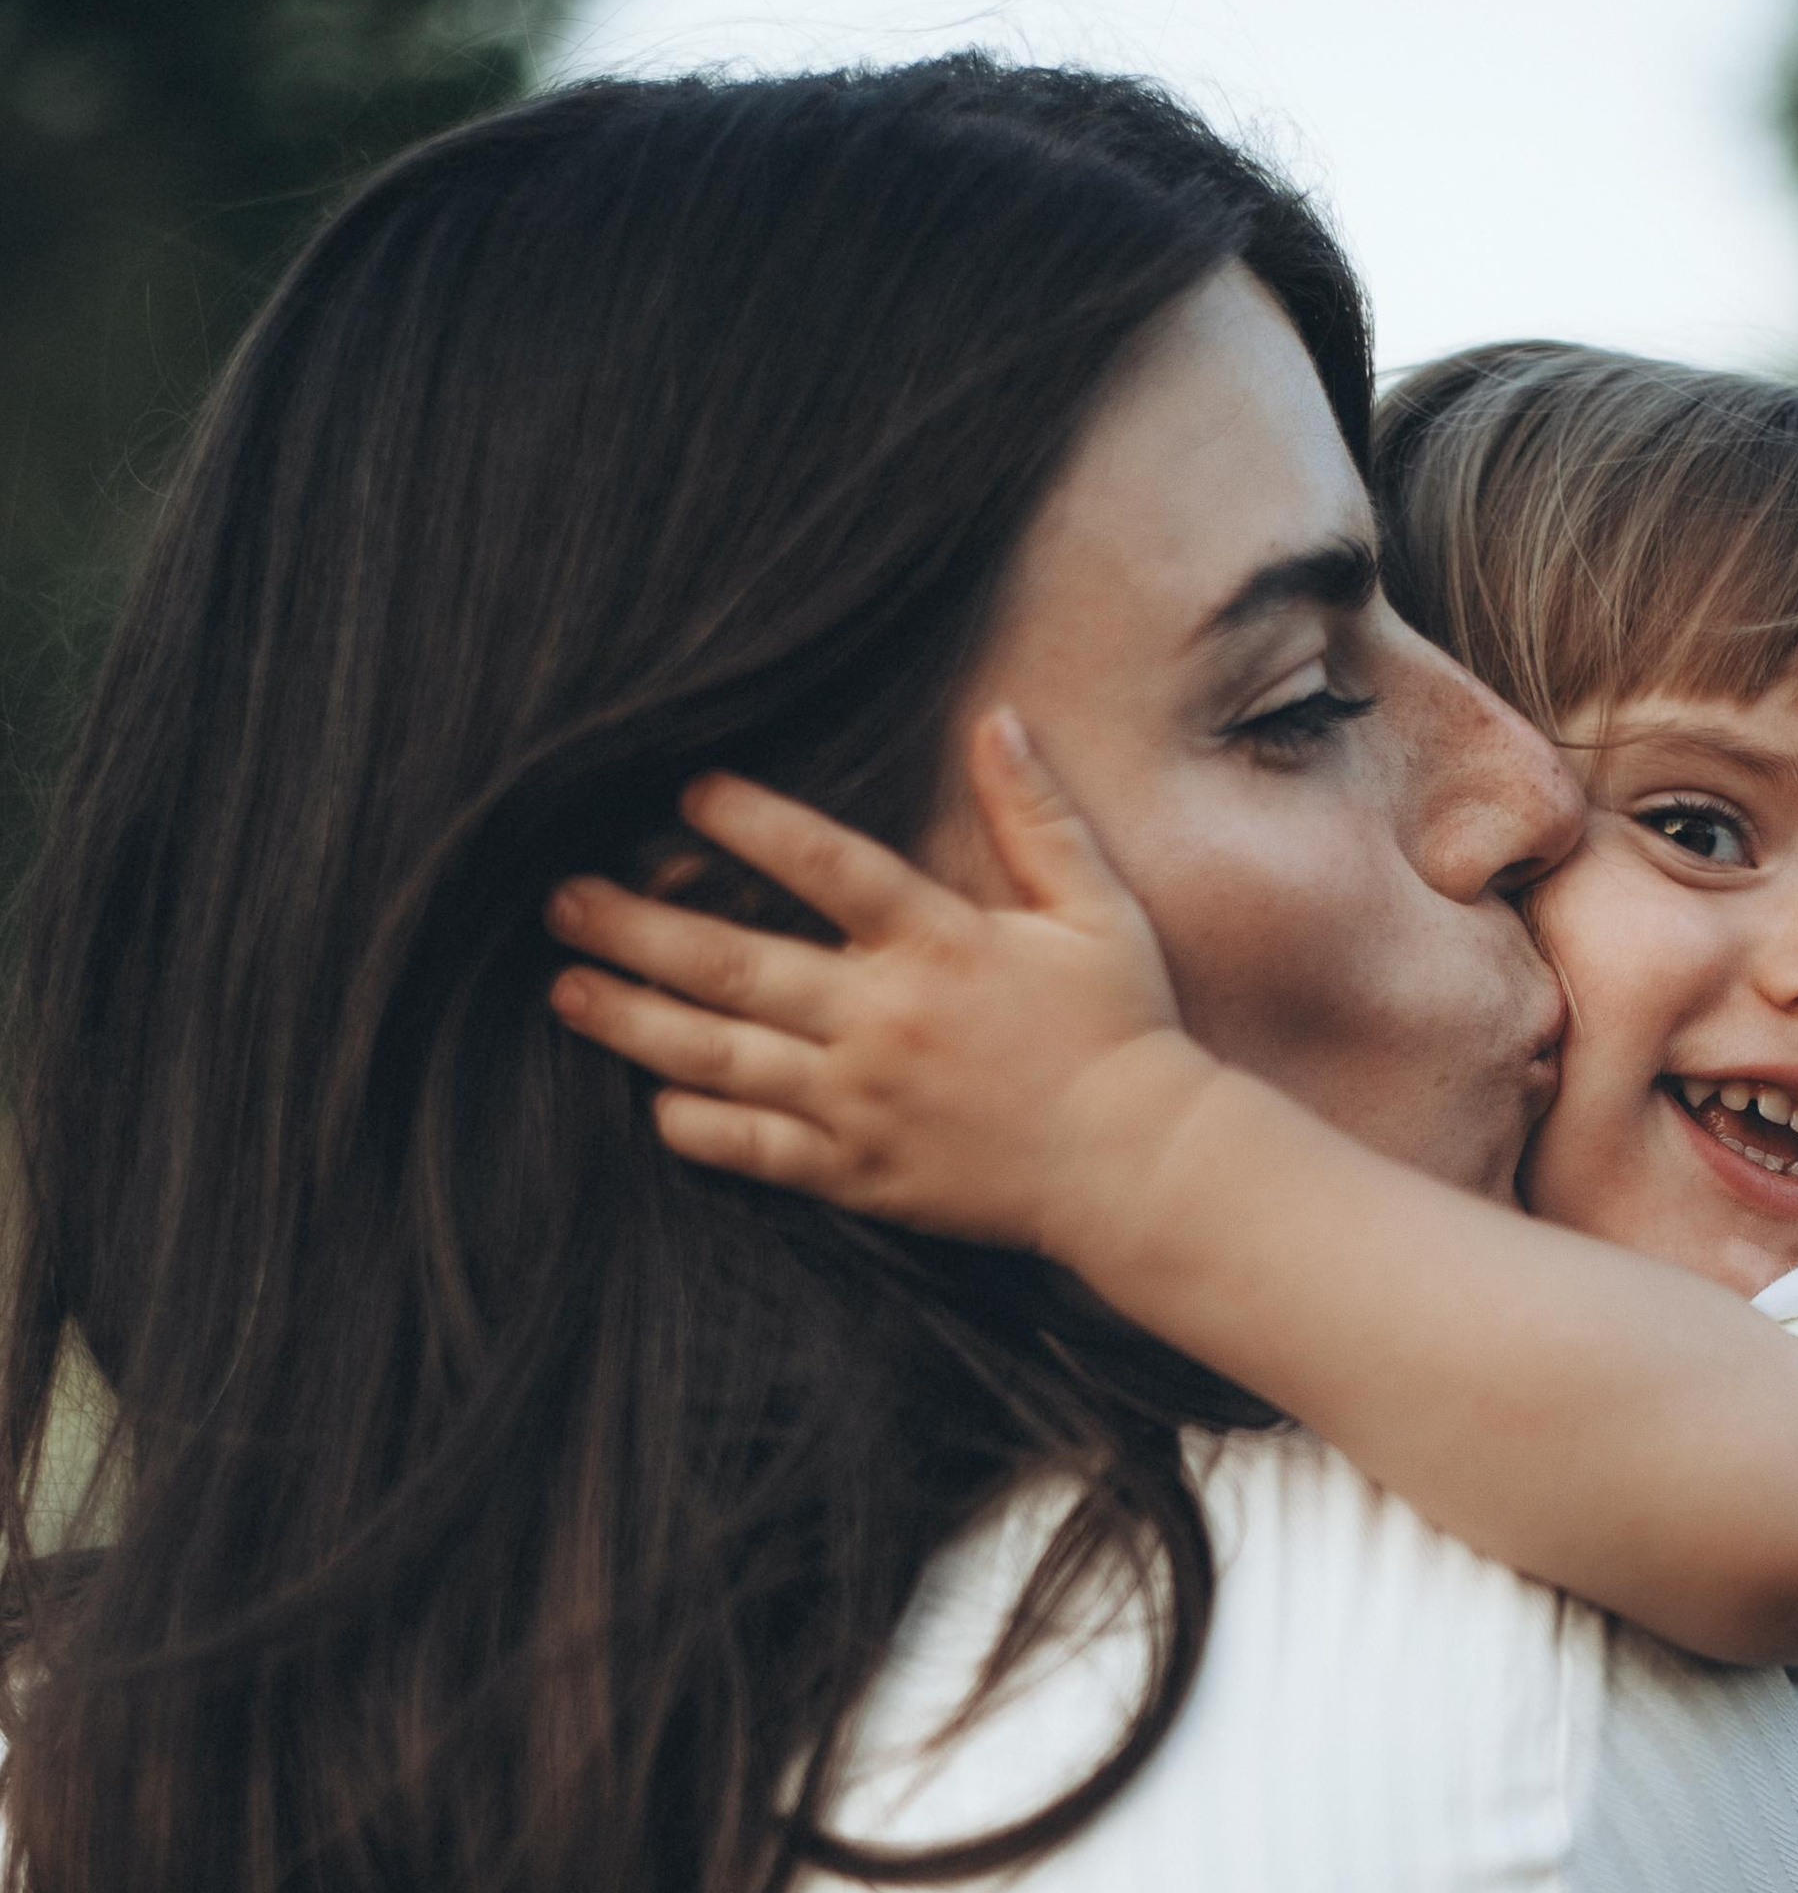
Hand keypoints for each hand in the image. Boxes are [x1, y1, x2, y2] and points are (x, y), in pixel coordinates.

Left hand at [545, 711, 1203, 1254]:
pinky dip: (699, 1124)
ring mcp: (864, 1103)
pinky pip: (758, 1148)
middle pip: (735, 965)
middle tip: (562, 901)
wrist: (1140, 1169)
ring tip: (567, 990)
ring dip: (635, 1020)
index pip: (827, 867)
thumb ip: (1037, 816)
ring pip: (723, 1056)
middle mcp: (884, 1021)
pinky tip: (651, 1098)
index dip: (752, 824)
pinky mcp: (861, 1172)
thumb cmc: (1123, 1032)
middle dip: (638, 928)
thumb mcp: (1096, 910)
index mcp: (939, 944)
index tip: (686, 791)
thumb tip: (997, 719)